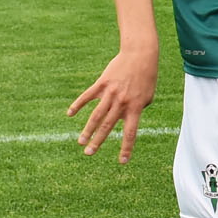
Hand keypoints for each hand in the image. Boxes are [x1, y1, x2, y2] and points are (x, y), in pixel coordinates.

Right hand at [68, 46, 159, 162]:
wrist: (140, 55)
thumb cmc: (146, 78)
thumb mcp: (147, 97)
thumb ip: (136, 110)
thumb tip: (124, 119)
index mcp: (136, 108)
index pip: (130, 133)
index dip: (126, 148)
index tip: (122, 161)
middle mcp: (122, 103)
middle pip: (108, 126)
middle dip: (98, 142)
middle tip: (88, 154)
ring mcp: (110, 93)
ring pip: (96, 115)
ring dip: (87, 130)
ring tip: (80, 142)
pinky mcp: (101, 84)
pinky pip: (87, 96)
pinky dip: (77, 105)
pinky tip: (69, 114)